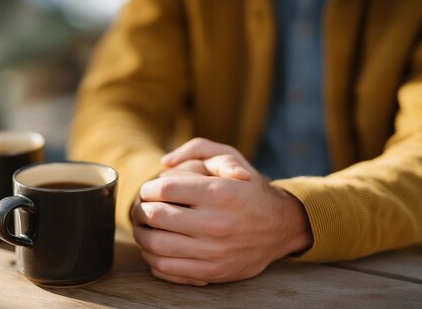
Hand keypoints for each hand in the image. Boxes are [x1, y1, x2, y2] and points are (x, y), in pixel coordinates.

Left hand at [131, 138, 312, 284]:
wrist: (281, 226)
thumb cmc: (249, 188)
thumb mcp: (230, 157)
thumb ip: (197, 148)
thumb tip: (165, 161)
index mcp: (220, 193)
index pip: (165, 189)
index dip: (148, 188)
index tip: (148, 190)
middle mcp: (217, 223)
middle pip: (156, 217)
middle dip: (140, 211)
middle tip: (140, 208)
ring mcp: (214, 251)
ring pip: (157, 245)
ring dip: (142, 235)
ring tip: (143, 228)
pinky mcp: (213, 272)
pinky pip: (169, 268)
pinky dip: (153, 258)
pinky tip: (155, 248)